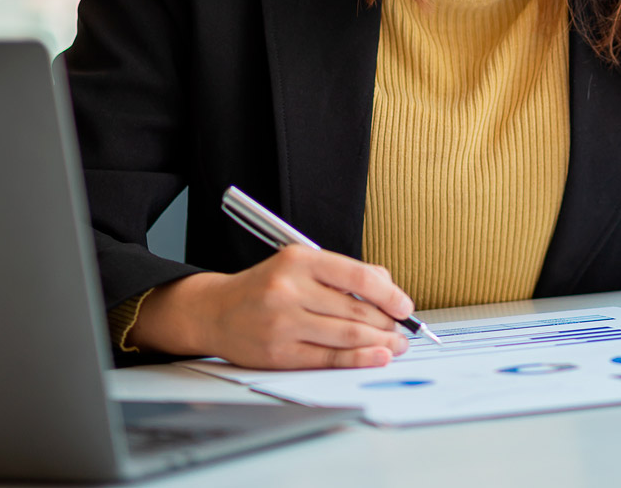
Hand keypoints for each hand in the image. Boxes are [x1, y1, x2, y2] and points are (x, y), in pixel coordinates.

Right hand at [130, 245, 413, 368]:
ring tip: (396, 346)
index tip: (405, 306)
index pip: (358, 277)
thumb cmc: (267, 287)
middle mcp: (290, 290)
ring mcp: (283, 323)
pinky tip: (376, 358)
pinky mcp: (279, 353)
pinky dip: (358, 360)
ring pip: (346, 336)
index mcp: (300, 260)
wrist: (216, 311)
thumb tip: (389, 289)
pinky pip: (328, 359)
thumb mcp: (301, 265)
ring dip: (380, 344)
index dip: (390, 294)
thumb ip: (344, 274)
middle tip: (404, 331)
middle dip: (388, 324)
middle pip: (356, 311)